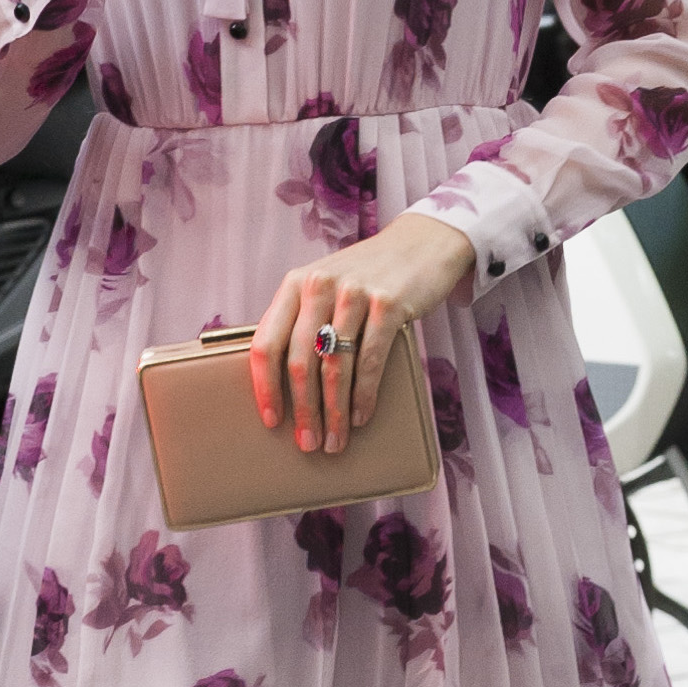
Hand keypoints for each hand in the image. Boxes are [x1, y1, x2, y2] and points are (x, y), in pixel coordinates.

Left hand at [252, 215, 474, 455]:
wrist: (422, 243)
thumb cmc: (369, 275)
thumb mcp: (327, 287)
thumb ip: (305, 320)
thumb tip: (287, 383)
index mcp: (295, 285)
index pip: (267, 342)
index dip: (265, 387)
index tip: (272, 420)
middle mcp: (319, 286)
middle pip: (301, 362)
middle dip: (304, 411)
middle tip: (308, 443)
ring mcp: (354, 293)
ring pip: (335, 367)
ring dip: (334, 411)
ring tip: (335, 440)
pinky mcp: (388, 304)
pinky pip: (370, 361)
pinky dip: (364, 396)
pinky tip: (360, 417)